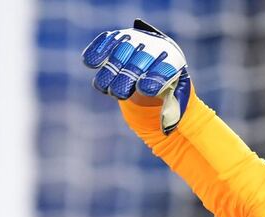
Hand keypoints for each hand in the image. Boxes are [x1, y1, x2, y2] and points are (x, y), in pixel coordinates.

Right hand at [82, 19, 190, 133]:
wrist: (156, 61)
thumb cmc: (166, 86)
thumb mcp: (174, 100)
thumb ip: (172, 113)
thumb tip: (165, 130)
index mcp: (173, 60)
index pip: (166, 69)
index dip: (155, 78)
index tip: (145, 90)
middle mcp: (155, 46)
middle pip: (140, 60)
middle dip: (128, 77)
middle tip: (120, 93)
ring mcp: (136, 40)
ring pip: (121, 51)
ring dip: (111, 70)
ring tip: (106, 88)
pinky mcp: (118, 38)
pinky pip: (107, 41)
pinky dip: (97, 51)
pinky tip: (90, 63)